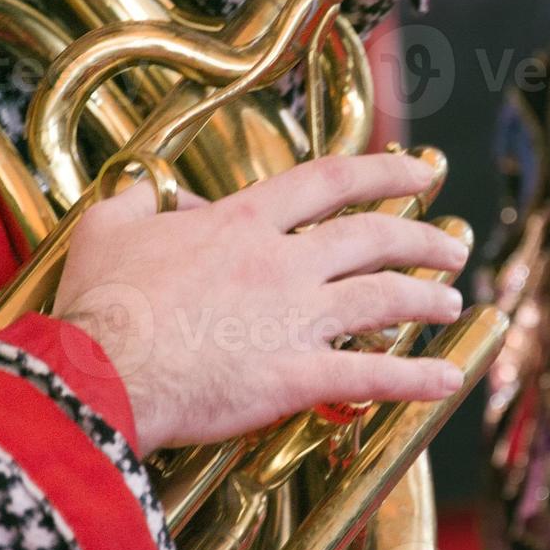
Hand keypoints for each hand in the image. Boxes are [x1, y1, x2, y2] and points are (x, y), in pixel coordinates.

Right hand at [54, 154, 469, 452]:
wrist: (97, 374)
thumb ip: (140, 202)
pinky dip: (414, 379)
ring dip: (426, 298)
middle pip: (372, 237)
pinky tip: (446, 380)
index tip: (416, 170)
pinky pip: (369, 376)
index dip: (382, 170)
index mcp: (242, 223)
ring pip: (382, 298)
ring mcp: (292, 320)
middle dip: (421, 236)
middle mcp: (281, 264)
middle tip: (451, 244)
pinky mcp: (294, 376)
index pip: (328, 181)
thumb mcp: (106, 229)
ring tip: (453, 301)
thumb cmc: (99, 305)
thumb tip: (158, 193)